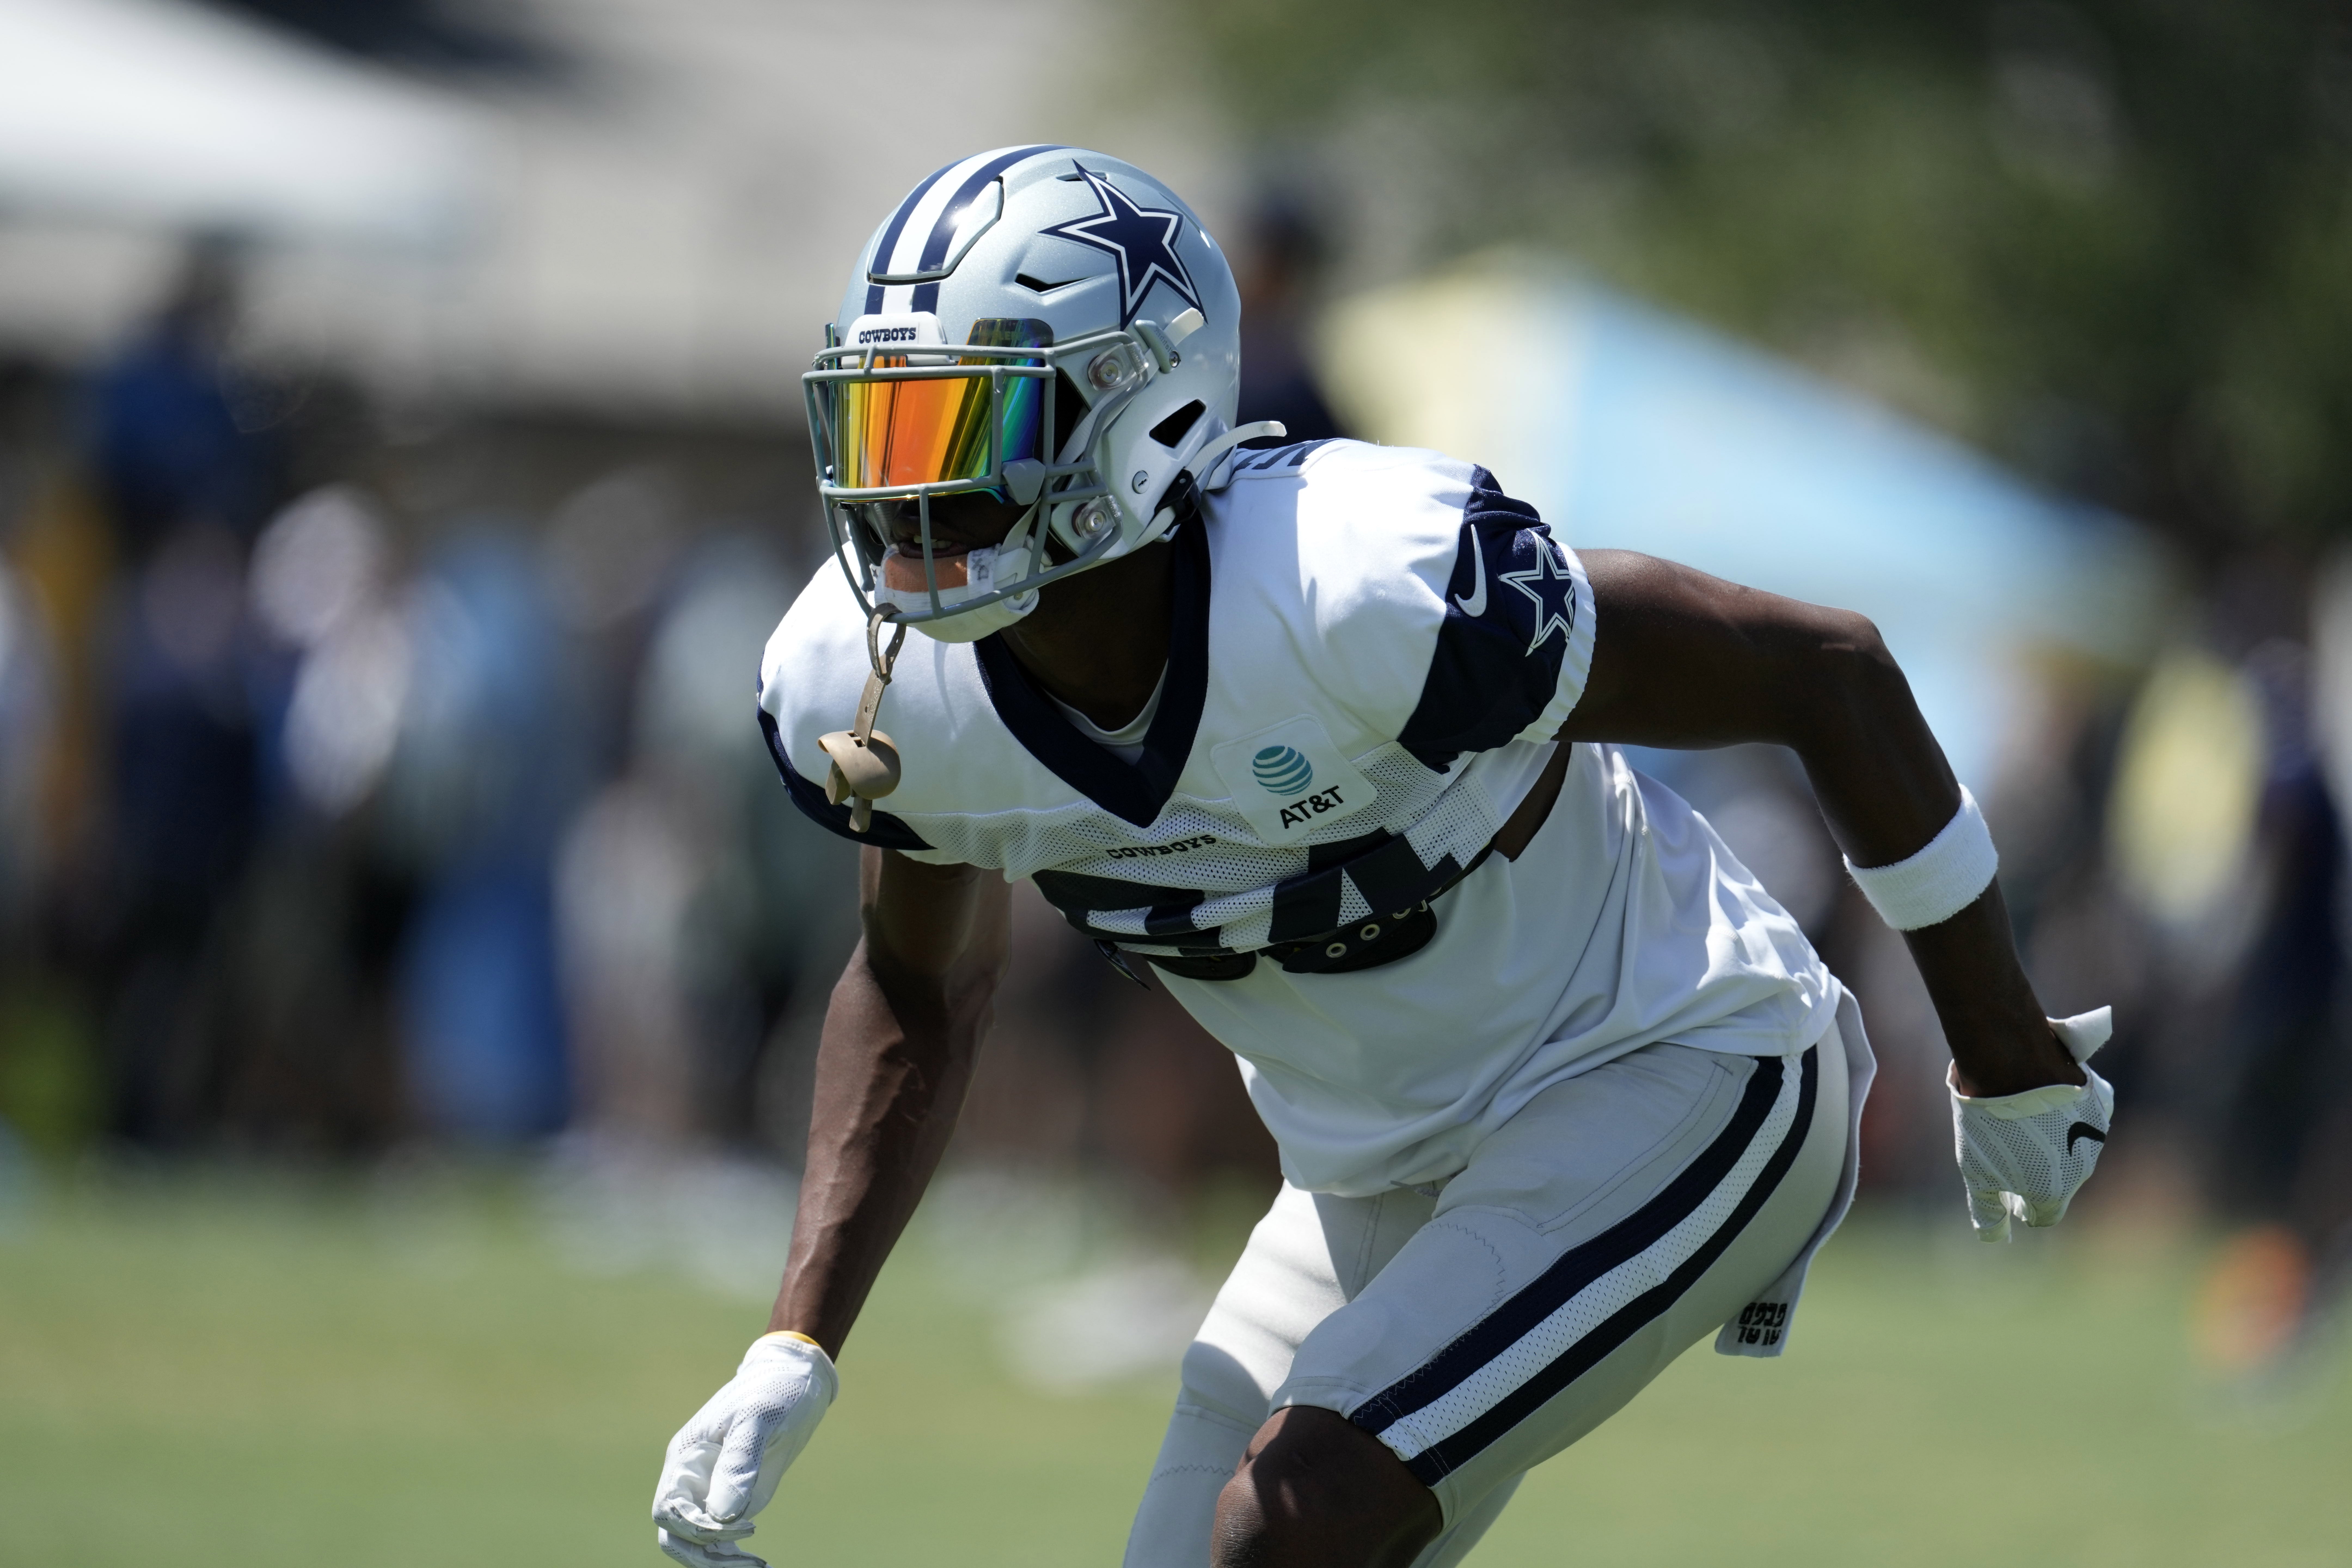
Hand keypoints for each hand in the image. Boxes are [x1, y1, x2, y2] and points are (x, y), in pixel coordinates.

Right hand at [653, 1333, 837, 1566]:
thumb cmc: (774, 1390)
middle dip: (704, 1555)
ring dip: (719, 1561)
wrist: (797, 1377)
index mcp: (687, 1458)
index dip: (697, 1527)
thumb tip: (723, 1516)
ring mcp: (712, 1490)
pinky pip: (722, 1536)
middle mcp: (693, 1479)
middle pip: (675, 1534)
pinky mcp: (736, 1496)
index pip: (670, 1510)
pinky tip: (758, 1562)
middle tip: (749, 1564)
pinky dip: (733, 1554)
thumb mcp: (759, 1419)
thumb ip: (738, 1463)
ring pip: (696, 1542)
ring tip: (758, 1566)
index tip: (742, 1527)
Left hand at [1949, 1007, 2114, 1241]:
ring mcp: (2096, 1134)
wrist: (2011, 1060)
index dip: (2021, 1205)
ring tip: (2020, 1115)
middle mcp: (2083, 1168)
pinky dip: (2067, 1109)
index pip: (2042, 1214)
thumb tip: (1993, 1237)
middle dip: (2035, 1171)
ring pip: (2072, 1146)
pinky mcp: (2101, 1101)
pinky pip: (2084, 1114)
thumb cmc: (1988, 1121)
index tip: (2004, 1188)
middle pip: (2058, 1180)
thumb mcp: (1975, 1170)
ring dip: (2052, 1138)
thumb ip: (1986, 1209)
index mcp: (2053, 1191)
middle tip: (2006, 1145)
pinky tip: (2043, 1093)